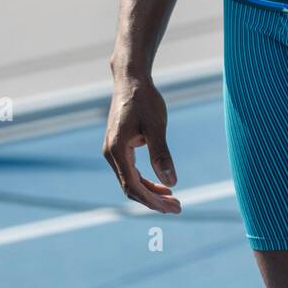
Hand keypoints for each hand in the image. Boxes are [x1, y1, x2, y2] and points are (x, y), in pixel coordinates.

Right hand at [103, 74, 180, 213]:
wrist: (131, 79)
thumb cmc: (144, 100)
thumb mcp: (156, 127)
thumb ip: (161, 156)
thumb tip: (172, 182)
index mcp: (116, 151)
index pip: (133, 186)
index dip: (152, 201)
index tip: (172, 208)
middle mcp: (110, 154)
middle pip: (131, 187)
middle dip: (153, 200)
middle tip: (177, 208)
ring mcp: (112, 150)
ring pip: (130, 180)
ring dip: (150, 192)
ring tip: (172, 198)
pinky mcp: (118, 146)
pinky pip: (130, 171)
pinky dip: (145, 180)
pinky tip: (161, 183)